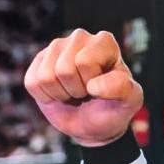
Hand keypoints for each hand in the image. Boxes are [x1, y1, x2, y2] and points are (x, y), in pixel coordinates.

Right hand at [24, 29, 143, 145]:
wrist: (94, 125)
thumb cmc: (114, 108)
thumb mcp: (130, 102)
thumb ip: (123, 88)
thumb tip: (94, 85)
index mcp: (105, 42)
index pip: (85, 62)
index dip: (91, 84)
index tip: (101, 89)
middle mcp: (80, 37)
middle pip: (64, 69)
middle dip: (76, 90)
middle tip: (87, 93)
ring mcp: (57, 47)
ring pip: (46, 77)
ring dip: (61, 94)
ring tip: (75, 93)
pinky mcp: (39, 61)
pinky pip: (32, 82)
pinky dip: (46, 96)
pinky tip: (60, 93)